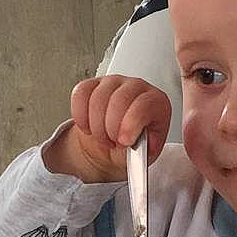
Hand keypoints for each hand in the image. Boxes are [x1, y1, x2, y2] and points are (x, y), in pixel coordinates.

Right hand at [41, 75, 170, 182]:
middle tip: (112, 143)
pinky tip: (88, 127)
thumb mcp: (145, 154)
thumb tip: (139, 148)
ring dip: (96, 126)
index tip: (124, 142)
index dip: (131, 125)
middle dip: (110, 129)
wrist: (116, 144)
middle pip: (119, 100)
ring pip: (98, 98)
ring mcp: (114, 82)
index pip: (144, 105)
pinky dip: (81, 116)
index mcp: (156, 102)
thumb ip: (144, 149)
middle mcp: (137, 87)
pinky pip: (80, 94)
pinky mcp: (93, 84)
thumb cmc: (134, 146)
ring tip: (103, 138)